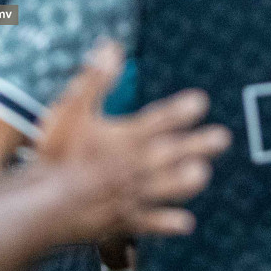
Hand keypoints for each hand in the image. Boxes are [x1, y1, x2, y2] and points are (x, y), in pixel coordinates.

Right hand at [35, 42, 228, 239]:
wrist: (46, 203)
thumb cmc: (57, 154)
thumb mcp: (72, 109)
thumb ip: (95, 79)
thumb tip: (112, 48)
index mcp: (127, 137)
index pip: (161, 119)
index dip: (182, 110)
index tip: (201, 102)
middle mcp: (137, 165)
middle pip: (174, 152)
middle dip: (199, 144)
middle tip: (223, 138)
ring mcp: (134, 195)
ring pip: (170, 187)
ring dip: (188, 180)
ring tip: (203, 174)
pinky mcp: (126, 220)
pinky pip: (154, 223)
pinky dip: (170, 222)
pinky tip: (186, 223)